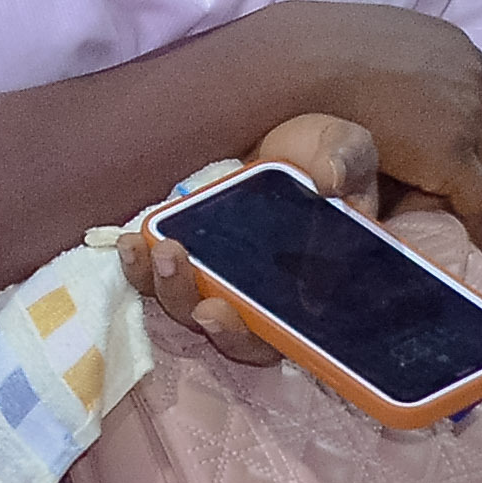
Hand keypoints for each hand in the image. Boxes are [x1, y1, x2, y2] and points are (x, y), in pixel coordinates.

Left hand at [127, 117, 380, 368]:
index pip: (284, 337)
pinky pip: (162, 278)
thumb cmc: (331, 157)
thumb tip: (327, 182)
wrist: (293, 144)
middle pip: (233, 333)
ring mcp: (224, 279)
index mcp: (311, 292)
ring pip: (192, 309)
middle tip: (193, 287)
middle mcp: (264, 299)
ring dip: (170, 290)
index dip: (251, 337)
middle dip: (208, 318)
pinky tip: (133, 243)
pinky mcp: (193, 255)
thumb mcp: (348, 150)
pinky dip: (143, 268)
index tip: (220, 316)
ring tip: (163, 252)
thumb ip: (346, 162)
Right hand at [257, 1, 481, 249]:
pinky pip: (480, 203)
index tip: (472, 154)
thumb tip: (384, 90)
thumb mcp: (372, 45)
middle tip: (461, 192)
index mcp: (452, 46)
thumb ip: (394, 68)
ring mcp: (465, 116)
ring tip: (457, 218)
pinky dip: (476, 226)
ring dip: (472, 192)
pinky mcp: (451, 156)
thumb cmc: (314, 52)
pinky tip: (463, 242)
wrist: (298, 64)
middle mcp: (469, 76)